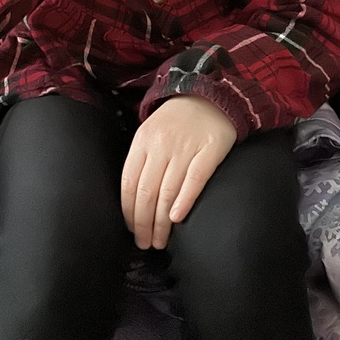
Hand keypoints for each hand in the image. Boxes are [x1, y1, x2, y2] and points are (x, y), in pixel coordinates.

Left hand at [121, 95, 236, 249]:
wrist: (210, 96)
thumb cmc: (177, 121)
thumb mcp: (151, 132)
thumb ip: (142, 160)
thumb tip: (133, 201)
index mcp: (143, 140)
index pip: (129, 182)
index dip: (128, 211)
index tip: (131, 230)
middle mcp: (162, 144)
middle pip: (147, 192)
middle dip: (143, 223)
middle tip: (145, 244)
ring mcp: (186, 147)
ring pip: (168, 191)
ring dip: (162, 222)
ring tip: (160, 241)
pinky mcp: (210, 149)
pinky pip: (195, 179)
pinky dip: (184, 200)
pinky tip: (178, 219)